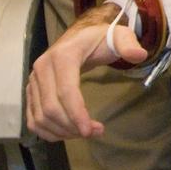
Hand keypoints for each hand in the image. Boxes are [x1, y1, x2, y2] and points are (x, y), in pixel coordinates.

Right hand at [25, 3, 146, 140]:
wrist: (79, 36)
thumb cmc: (100, 39)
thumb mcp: (119, 36)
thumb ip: (129, 44)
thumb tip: (139, 55)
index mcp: (63, 56)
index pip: (66, 91)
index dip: (76, 114)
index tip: (90, 131)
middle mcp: (42, 68)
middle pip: (51, 108)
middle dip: (72, 126)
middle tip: (95, 132)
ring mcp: (33, 81)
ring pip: (40, 117)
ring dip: (61, 131)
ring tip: (85, 133)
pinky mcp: (31, 91)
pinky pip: (33, 118)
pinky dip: (48, 131)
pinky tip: (68, 133)